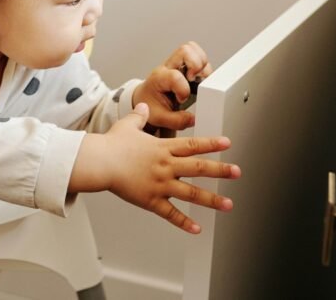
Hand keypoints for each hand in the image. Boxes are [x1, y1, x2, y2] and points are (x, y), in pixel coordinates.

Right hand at [70, 103, 239, 233]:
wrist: (99, 162)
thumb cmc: (110, 145)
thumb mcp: (127, 125)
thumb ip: (139, 116)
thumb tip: (144, 106)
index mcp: (161, 148)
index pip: (192, 144)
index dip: (211, 143)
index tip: (227, 143)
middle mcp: (165, 166)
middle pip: (198, 167)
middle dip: (220, 170)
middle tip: (237, 172)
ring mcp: (160, 184)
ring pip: (191, 193)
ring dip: (211, 199)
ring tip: (228, 204)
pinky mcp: (151, 200)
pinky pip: (170, 213)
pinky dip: (184, 222)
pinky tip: (196, 228)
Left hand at [133, 41, 212, 131]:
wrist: (146, 98)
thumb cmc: (150, 105)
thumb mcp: (160, 118)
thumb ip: (177, 120)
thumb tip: (194, 118)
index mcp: (159, 78)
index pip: (175, 76)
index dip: (183, 89)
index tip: (182, 99)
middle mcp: (168, 67)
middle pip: (185, 51)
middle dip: (196, 66)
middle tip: (194, 81)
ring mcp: (177, 64)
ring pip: (193, 49)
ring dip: (201, 64)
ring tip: (199, 79)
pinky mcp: (185, 65)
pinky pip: (197, 54)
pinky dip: (203, 64)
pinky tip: (200, 78)